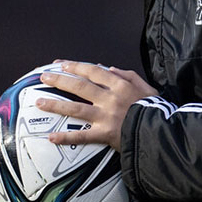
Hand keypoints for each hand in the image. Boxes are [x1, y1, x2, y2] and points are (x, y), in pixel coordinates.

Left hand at [34, 61, 155, 151]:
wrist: (162, 133)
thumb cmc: (156, 110)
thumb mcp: (146, 87)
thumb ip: (128, 75)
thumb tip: (108, 67)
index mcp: (120, 85)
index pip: (93, 71)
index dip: (75, 66)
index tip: (61, 64)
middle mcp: (110, 98)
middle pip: (79, 86)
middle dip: (59, 80)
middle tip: (43, 77)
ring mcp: (106, 116)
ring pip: (75, 108)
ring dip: (56, 104)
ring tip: (39, 102)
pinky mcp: (105, 135)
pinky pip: (82, 136)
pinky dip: (66, 137)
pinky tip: (51, 137)